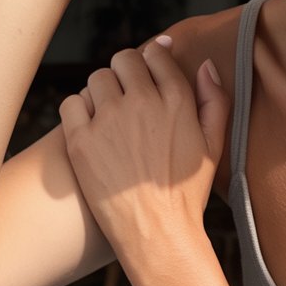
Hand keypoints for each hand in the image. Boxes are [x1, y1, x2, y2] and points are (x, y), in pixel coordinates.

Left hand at [59, 38, 228, 273]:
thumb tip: (204, 65)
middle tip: (127, 93)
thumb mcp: (213, 145)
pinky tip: (90, 127)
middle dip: (126, 71)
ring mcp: (109, 121)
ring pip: (96, 78)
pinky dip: (78, 110)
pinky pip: (71, 103)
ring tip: (109, 113)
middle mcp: (142, 103)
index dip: (152, 57)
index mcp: (176, 100)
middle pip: (124, 59)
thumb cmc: (186, 192)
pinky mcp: (81, 141)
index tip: (149, 71)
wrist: (157, 232)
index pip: (156, 52)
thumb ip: (214, 100)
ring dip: (103, 90)